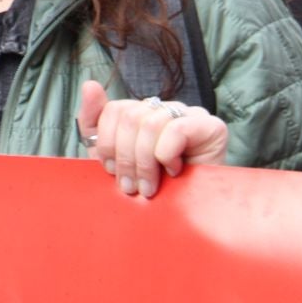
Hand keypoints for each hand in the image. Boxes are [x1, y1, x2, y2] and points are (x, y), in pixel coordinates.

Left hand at [77, 80, 227, 197]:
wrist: (183, 217)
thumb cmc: (147, 187)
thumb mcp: (110, 157)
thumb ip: (94, 120)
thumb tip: (90, 85)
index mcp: (143, 112)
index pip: (115, 109)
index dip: (107, 142)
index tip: (110, 170)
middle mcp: (167, 109)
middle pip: (131, 116)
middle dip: (125, 157)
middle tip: (129, 186)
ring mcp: (190, 115)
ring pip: (151, 124)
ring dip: (144, 162)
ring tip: (147, 186)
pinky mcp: (211, 127)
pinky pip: (177, 130)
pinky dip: (167, 154)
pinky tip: (172, 172)